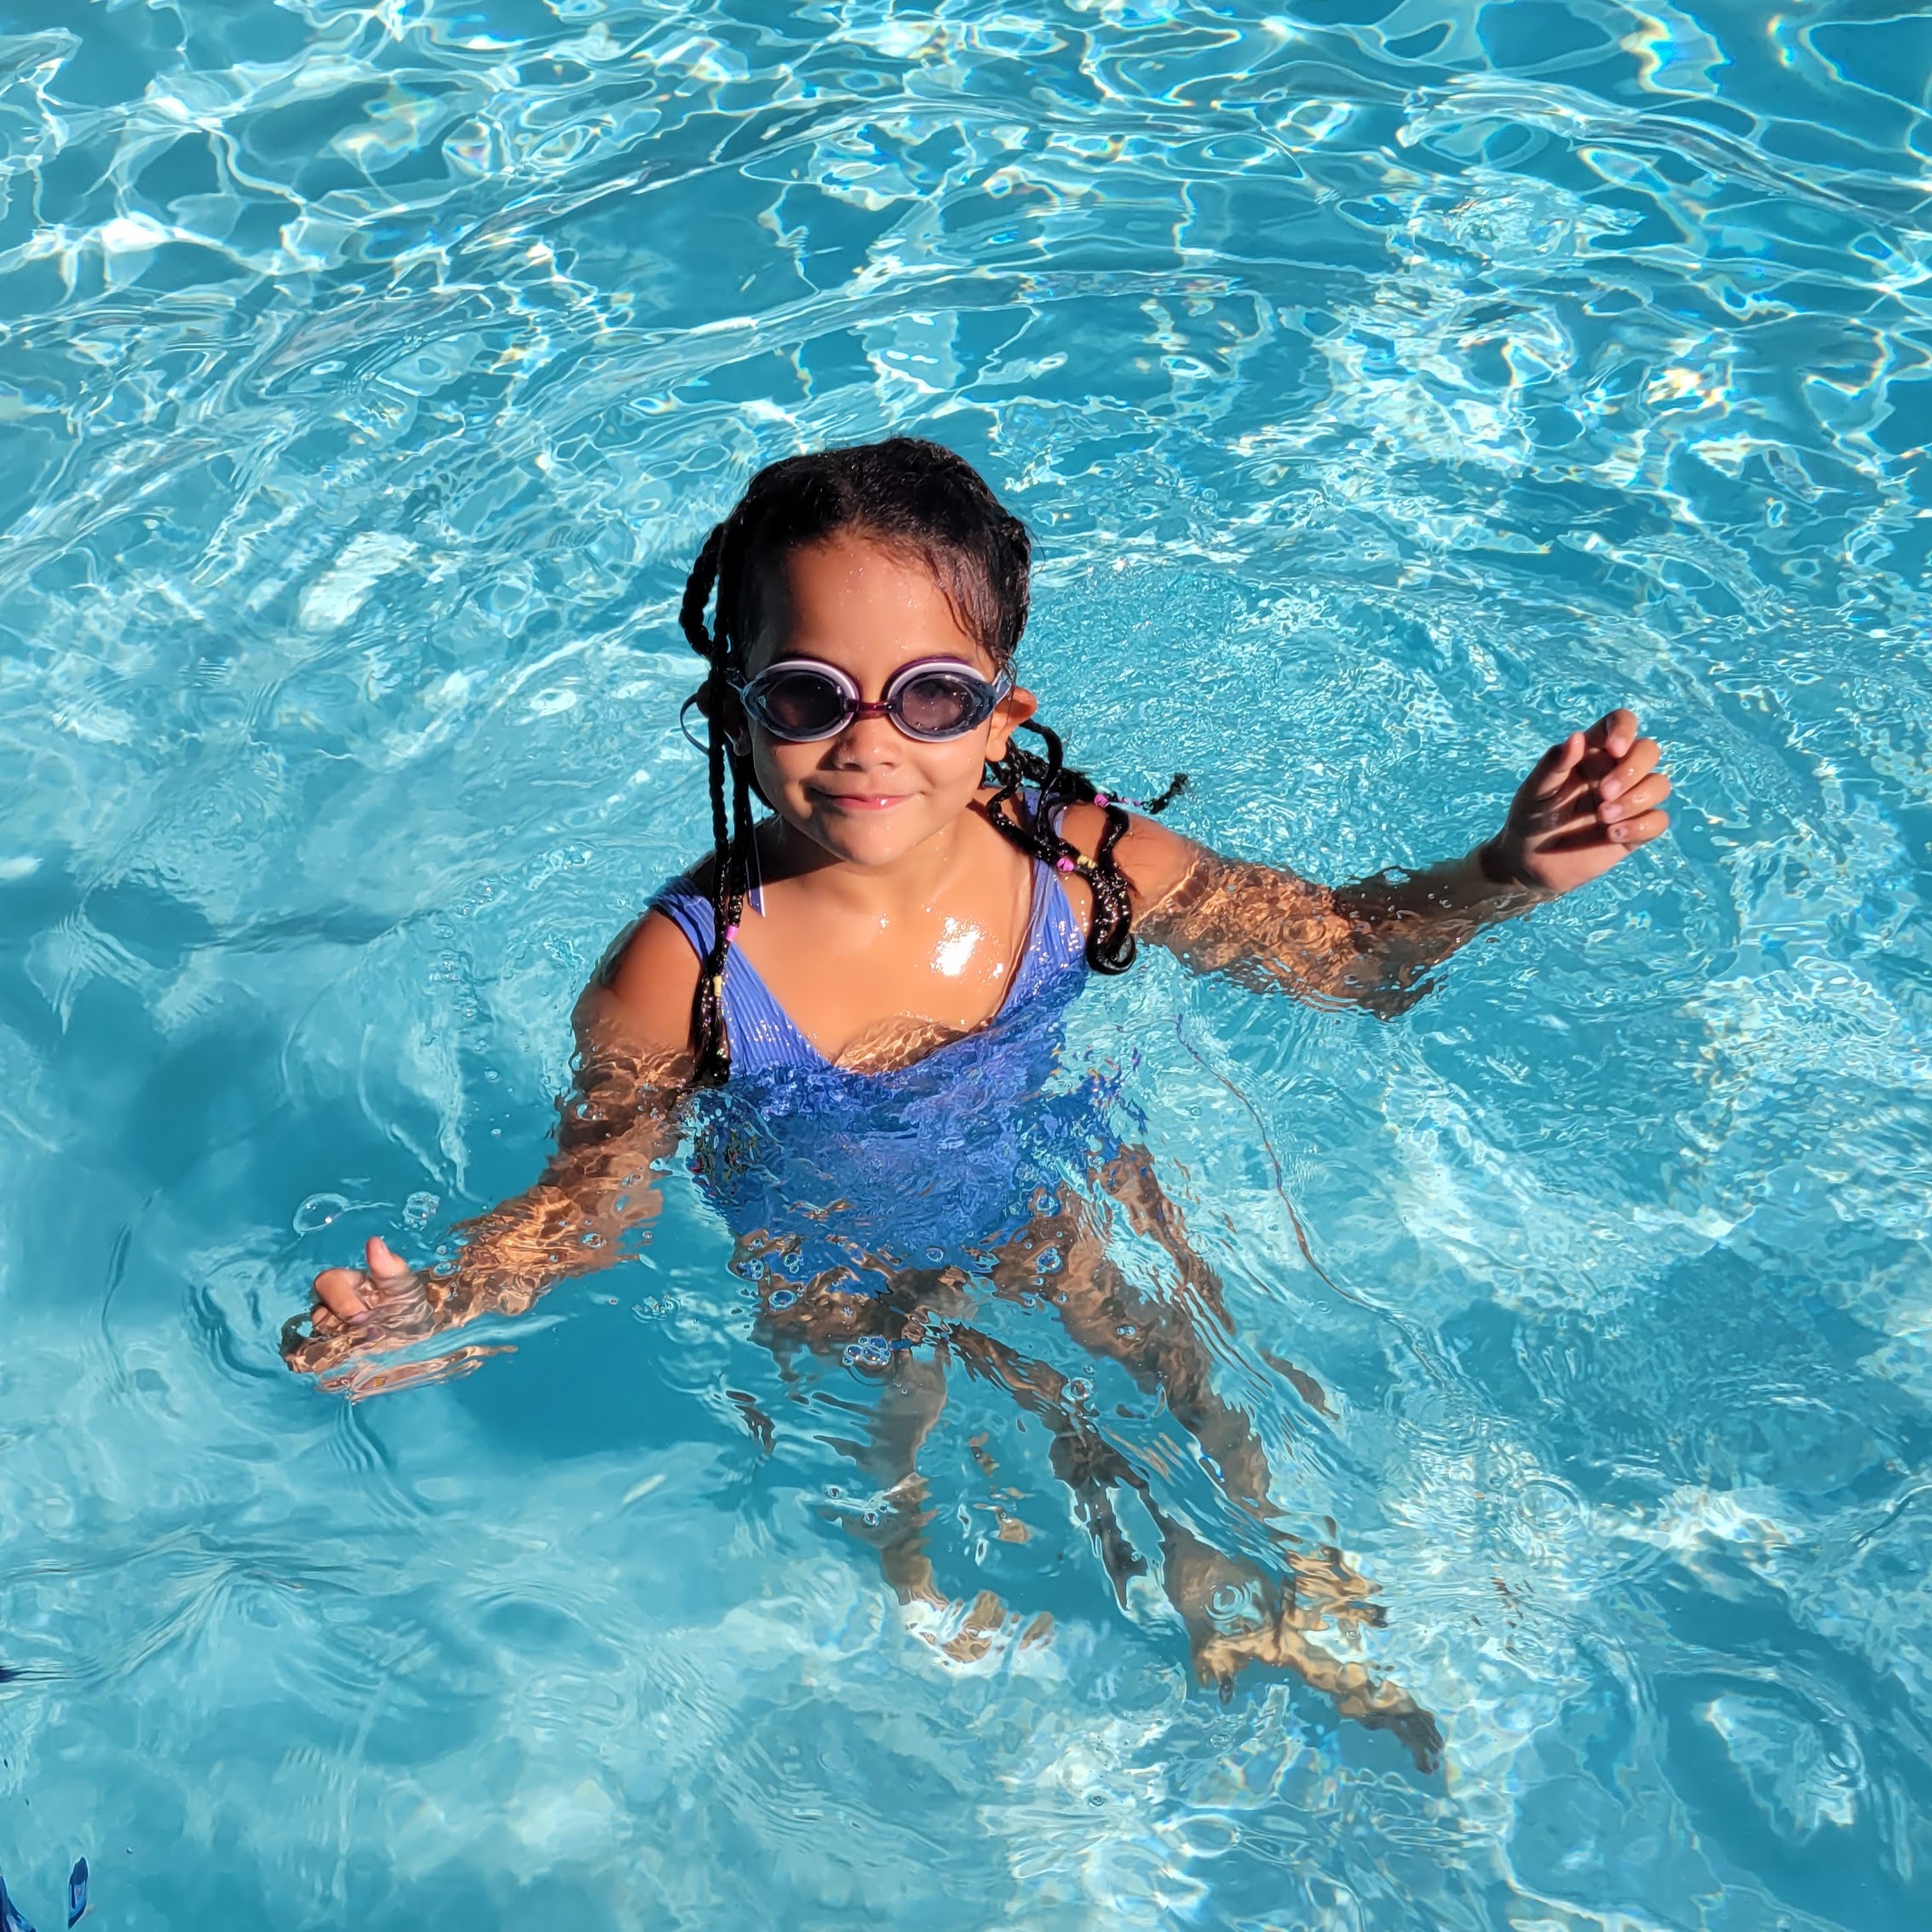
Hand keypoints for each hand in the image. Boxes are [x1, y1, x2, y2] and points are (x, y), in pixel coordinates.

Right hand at [281, 1236, 506, 1398]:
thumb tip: (374, 1242)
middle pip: (318, 1313)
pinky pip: (313, 1358)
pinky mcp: (331, 1353)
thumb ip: (390, 1267)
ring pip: (317, 1337)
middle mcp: (332, 1306)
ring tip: (366, 1349)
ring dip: (339, 1345)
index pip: (326, 1282)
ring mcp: (331, 1330)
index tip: (363, 1315)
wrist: (417, 1337)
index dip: (340, 1299)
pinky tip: (342, 1366)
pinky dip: (321, 1363)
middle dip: (341, 1326)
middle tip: (369, 1335)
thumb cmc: (408, 1304)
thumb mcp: (405, 1285)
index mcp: (348, 1283)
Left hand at [1483, 709, 1671, 896]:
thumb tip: (1577, 737)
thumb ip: (1553, 764)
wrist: (1529, 863)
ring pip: (1660, 784)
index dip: (1625, 728)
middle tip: (1604, 794)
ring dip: (1637, 799)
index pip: (1620, 722)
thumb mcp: (1534, 791)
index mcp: (1591, 754)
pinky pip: (1659, 820)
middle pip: (1649, 750)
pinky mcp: (1635, 830)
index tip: (1614, 749)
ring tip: (1604, 818)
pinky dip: (1641, 826)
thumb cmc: (1530, 818)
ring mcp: (1628, 801)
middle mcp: (1615, 772)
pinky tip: (1611, 835)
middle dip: (1633, 770)